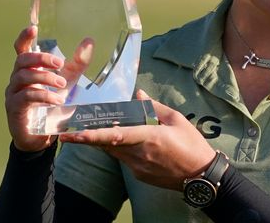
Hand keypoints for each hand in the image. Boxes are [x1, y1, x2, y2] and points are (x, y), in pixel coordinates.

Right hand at [4, 26, 92, 151]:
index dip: (24, 38)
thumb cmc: (52, 105)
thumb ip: (77, 63)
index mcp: (29, 69)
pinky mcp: (14, 108)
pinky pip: (26, 96)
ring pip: (23, 76)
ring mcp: (13, 93)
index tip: (33, 28)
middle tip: (60, 63)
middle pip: (22, 60)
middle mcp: (18, 78)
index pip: (21, 49)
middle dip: (41, 58)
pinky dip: (43, 96)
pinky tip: (57, 101)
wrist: (43, 136)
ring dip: (45, 77)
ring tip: (63, 84)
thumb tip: (89, 41)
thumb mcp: (68, 82)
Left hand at [61, 90, 215, 190]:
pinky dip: (118, 149)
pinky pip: (123, 159)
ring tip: (90, 132)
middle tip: (68, 132)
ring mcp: (138, 167)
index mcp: (149, 137)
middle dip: (87, 138)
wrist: (201, 176)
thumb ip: (154, 106)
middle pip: (107, 144)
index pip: (114, 135)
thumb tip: (138, 94)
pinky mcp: (140, 175)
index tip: (73, 134)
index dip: (91, 135)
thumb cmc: (193, 145)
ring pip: (113, 152)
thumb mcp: (177, 120)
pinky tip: (121, 141)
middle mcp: (139, 154)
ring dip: (103, 142)